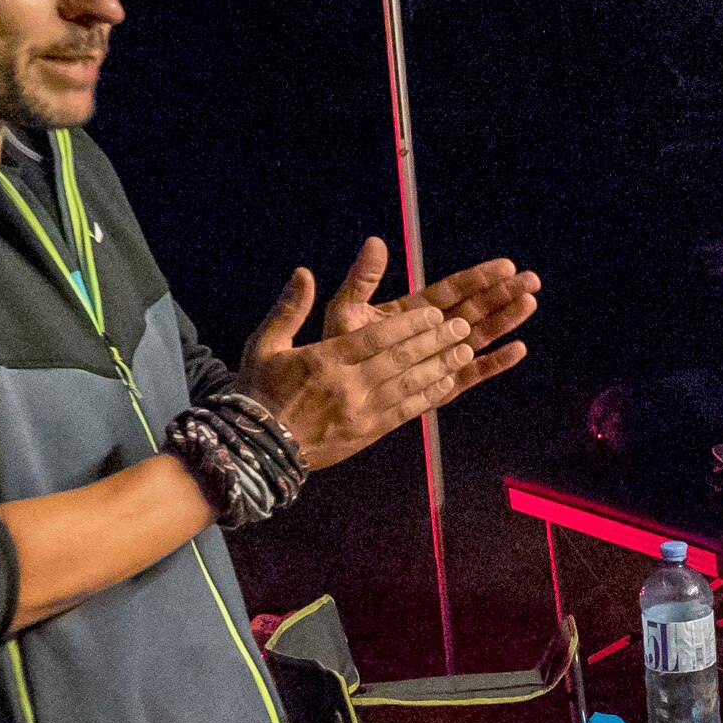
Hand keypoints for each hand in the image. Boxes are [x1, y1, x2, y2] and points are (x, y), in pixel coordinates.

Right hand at [240, 241, 539, 471]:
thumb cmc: (260, 391)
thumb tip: (304, 273)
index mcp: (323, 361)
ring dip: (440, 366)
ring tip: (466, 349)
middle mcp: (347, 387)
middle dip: (434, 341)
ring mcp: (360, 412)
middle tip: (462, 325)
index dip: (408, 325)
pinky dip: (429, 395)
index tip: (434, 312)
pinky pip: (406, 411)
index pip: (375, 339)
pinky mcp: (368, 432)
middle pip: (400, 359)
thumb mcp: (265, 345)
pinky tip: (448, 381)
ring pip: (409, 384)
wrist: (257, 449)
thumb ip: (289, 309)